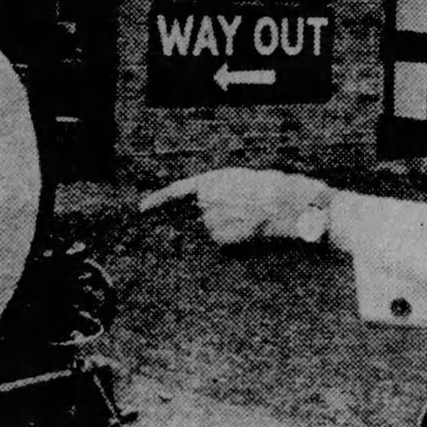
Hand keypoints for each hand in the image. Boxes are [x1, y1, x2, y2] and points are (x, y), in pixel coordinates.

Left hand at [140, 167, 330, 244]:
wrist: (286, 206)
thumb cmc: (266, 190)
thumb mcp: (236, 181)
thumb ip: (212, 193)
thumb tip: (200, 211)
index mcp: (208, 183)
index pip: (175, 193)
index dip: (157, 201)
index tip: (141, 209)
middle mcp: (204, 204)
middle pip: (199, 217)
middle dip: (213, 218)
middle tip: (239, 214)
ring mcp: (211, 224)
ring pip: (213, 231)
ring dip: (229, 229)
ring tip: (250, 220)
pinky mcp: (221, 242)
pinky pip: (225, 244)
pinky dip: (237, 241)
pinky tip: (251, 233)